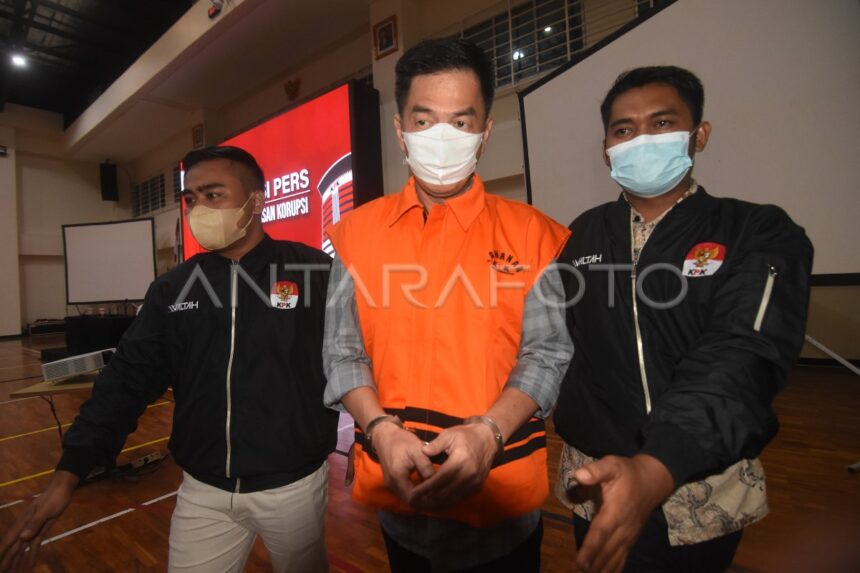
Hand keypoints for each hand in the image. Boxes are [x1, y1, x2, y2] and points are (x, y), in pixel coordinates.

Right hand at [0, 471, 77, 571]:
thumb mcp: (46, 510)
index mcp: (22, 524)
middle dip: (7, 561)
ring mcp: (32, 529)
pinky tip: (30, 565)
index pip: (9, 542)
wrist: (62, 489)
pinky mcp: (41, 530)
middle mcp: (24, 528)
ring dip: (17, 561)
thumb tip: (22, 537)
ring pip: (22, 549)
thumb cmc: (54, 498)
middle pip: (13, 548)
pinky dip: (32, 555)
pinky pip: (34, 545)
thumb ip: (35, 523)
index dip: (2, 553)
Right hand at [371, 422, 434, 502]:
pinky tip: (426, 489)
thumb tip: (437, 481)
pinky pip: (404, 493)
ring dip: (420, 499)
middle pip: (410, 501)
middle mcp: (392, 484)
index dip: (426, 500)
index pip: (413, 498)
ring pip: (407, 499)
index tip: (440, 497)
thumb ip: (426, 466)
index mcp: (398, 476)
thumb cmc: (402, 441)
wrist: (384, 436)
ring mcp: (390, 484)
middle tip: (441, 498)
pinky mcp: (391, 482)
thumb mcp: (417, 450)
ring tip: (436, 495)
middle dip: (425, 501)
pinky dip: (415, 494)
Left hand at [408, 422, 496, 511]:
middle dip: (428, 499)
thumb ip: (435, 445)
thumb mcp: (448, 434)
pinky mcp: (478, 487)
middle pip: (445, 493)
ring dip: (437, 503)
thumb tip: (423, 452)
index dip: (424, 489)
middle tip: (415, 502)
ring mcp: (475, 482)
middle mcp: (469, 474)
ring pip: (452, 499)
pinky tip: (437, 501)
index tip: (412, 494)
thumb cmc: (465, 436)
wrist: (487, 439)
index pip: (439, 480)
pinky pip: (460, 498)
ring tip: (423, 504)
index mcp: (460, 460)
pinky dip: (448, 501)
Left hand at [571, 454, 673, 572]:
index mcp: (615, 511)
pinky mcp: (631, 538)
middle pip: (607, 549)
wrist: (652, 481)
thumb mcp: (612, 465)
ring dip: (603, 569)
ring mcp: (629, 535)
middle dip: (594, 564)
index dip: (591, 548)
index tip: (580, 562)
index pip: (601, 532)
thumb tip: (579, 475)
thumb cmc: (627, 473)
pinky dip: (615, 568)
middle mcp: (623, 527)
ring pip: (615, 556)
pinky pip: (623, 557)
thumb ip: (596, 471)